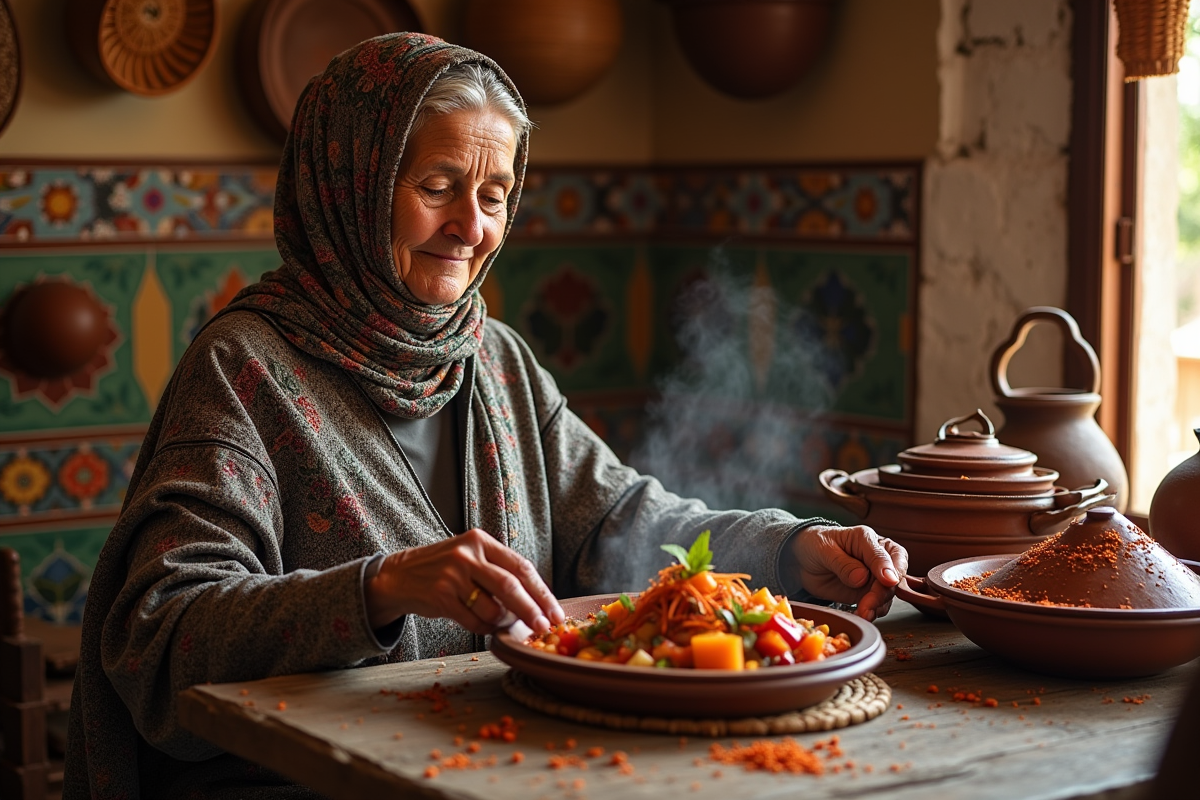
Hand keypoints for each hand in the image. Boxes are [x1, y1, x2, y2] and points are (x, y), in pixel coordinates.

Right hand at [365, 529, 564, 634]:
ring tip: (504, 623)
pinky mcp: (441, 596)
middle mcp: (467, 554)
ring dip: (504, 622)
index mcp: (481, 541)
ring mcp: (452, 575)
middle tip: (545, 627)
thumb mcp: (471, 556)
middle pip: (510, 586)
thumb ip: (499, 570)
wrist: (399, 576)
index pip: (520, 566)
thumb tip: (538, 600)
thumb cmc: (444, 569)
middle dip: (532, 610)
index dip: (541, 592)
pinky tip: (487, 627)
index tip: (555, 611)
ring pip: (492, 607)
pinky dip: (485, 628)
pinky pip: (473, 620)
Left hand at [788, 524, 907, 620]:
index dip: (887, 569)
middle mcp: (876, 556)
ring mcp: (874, 576)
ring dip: (878, 606)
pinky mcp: (868, 592)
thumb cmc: (815, 545)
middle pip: (893, 576)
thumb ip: (842, 563)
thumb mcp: (823, 550)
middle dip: (882, 593)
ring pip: (888, 593)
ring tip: (863, 614)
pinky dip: (872, 612)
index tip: (888, 582)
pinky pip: (878, 604)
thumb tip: (862, 578)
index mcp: (866, 538)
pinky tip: (860, 615)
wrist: (803, 559)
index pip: (884, 554)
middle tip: (868, 606)